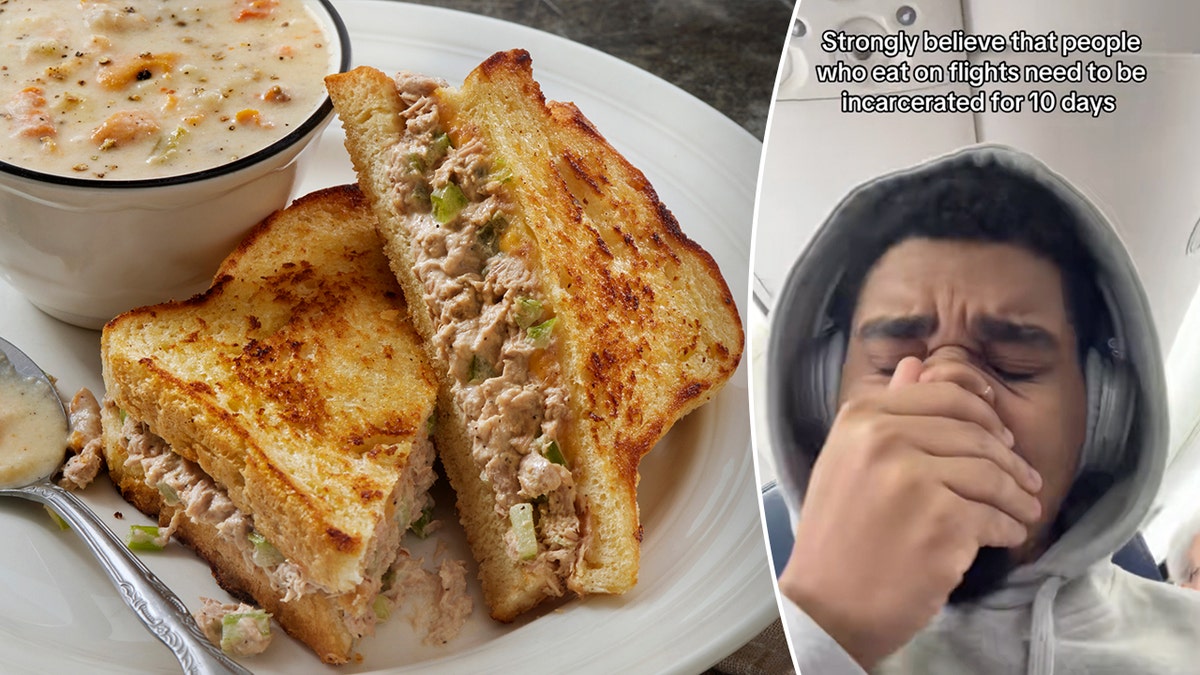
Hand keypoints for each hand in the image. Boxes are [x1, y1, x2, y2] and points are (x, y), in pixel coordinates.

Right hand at [778, 356, 1042, 668]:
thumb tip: (915, 365)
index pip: (944, 395)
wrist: (826, 606)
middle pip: (974, 434)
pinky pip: (995, 517)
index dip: (983, 412)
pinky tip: (1007, 537)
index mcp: (860, 418)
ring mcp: (913, 479)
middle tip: (1025, 479)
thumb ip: (885, 411)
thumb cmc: (838, 536)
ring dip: (1017, 495)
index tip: (1001, 434)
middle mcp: (883, 439)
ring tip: (1024, 510)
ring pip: (991, 474)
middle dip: (1009, 458)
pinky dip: (1009, 529)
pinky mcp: (942, 522)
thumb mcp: (847, 461)